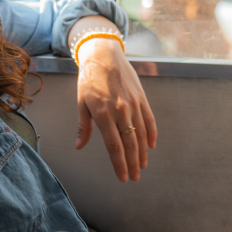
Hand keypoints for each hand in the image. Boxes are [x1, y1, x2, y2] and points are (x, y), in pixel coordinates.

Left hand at [76, 37, 156, 182]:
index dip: (119, 164)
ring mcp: (133, 104)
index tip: (122, 177)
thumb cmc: (89, 78)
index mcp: (103, 113)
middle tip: (135, 177)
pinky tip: (151, 145)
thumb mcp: (81, 102)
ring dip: (143, 152)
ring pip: (141, 134)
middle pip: (130, 143)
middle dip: (133, 163)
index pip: (114, 146)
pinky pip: (149, 119)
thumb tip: (79, 146)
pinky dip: (151, 134)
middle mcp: (120, 110)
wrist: (104, 54)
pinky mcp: (141, 97)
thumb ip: (83, 126)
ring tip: (142, 165)